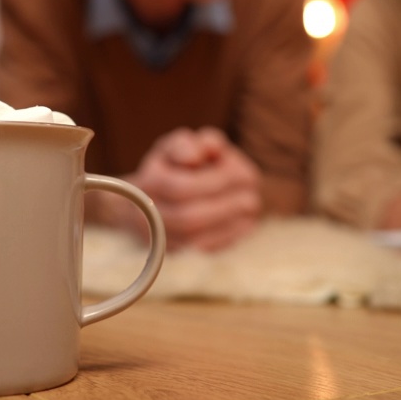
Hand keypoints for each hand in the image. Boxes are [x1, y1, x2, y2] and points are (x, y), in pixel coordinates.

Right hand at [93, 128, 261, 250]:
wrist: (152, 198)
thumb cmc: (174, 165)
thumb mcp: (179, 145)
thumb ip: (193, 144)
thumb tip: (206, 150)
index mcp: (149, 183)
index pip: (181, 188)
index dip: (215, 182)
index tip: (243, 173)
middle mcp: (148, 214)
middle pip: (187, 218)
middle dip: (225, 207)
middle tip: (252, 197)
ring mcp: (159, 239)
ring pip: (195, 241)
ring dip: (229, 224)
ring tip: (251, 207)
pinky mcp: (176, 256)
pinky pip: (202, 254)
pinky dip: (227, 238)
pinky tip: (245, 222)